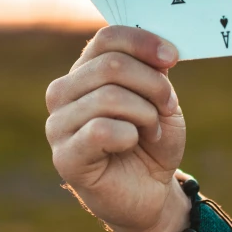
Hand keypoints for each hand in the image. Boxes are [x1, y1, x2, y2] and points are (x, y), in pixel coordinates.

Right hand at [45, 26, 189, 231]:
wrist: (151, 193)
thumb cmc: (152, 143)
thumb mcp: (161, 100)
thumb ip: (154, 72)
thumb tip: (158, 51)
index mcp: (84, 72)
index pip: (106, 38)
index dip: (143, 42)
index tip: (172, 58)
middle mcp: (64, 93)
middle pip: (111, 65)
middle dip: (152, 84)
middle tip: (168, 105)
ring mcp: (59, 125)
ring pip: (108, 97)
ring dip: (145, 113)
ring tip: (151, 131)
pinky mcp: (65, 156)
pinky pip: (100, 130)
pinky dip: (129, 135)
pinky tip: (132, 145)